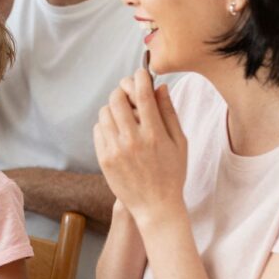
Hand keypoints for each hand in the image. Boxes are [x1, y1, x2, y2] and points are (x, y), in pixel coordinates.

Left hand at [93, 68, 187, 226]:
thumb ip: (169, 113)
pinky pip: (98, 130)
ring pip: (105, 112)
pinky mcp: (104, 158)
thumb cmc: (172, 173)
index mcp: (155, 134)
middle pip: (117, 99)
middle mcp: (132, 140)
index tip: (141, 73)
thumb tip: (160, 87)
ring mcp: (115, 150)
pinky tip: (117, 131)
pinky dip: (106, 124)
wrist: (155, 205)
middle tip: (130, 94)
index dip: (140, 78)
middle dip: (123, 90)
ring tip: (125, 116)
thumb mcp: (180, 142)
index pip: (142, 95)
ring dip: (114, 108)